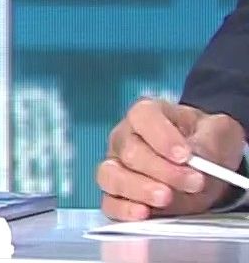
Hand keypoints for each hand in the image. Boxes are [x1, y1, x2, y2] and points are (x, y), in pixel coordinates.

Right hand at [98, 98, 244, 220]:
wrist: (206, 168)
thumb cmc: (206, 142)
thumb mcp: (218, 132)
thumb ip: (209, 141)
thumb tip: (195, 157)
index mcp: (147, 114)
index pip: (143, 117)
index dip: (161, 136)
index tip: (185, 156)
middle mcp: (124, 138)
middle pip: (130, 152)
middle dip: (163, 171)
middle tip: (194, 182)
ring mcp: (116, 166)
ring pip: (112, 176)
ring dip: (139, 189)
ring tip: (166, 198)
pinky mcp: (117, 195)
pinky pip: (109, 203)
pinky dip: (123, 209)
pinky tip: (143, 213)